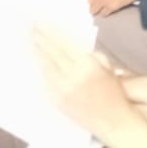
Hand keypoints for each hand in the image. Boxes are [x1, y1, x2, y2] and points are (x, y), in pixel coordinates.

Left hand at [34, 26, 143, 144]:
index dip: (50, 33)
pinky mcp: (57, 101)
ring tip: (33, 44)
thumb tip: (69, 45)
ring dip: (38, 54)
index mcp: (87, 65)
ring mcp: (62, 90)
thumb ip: (90, 55)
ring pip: (45, 66)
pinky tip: (39, 63)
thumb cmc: (114, 94)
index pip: (63, 44)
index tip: (41, 24)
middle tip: (31, 29)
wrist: (115, 122)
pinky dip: (42, 70)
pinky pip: (45, 81)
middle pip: (50, 53)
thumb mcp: (107, 68)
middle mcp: (72, 76)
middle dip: (40, 40)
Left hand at [79, 0, 138, 16]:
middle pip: (89, 1)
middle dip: (92, 2)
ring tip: (99, 9)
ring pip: (93, 10)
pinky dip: (104, 13)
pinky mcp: (111, 8)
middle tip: (95, 2)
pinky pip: (103, 14)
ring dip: (96, 9)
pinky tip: (106, 12)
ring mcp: (103, 1)